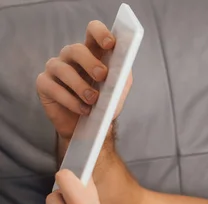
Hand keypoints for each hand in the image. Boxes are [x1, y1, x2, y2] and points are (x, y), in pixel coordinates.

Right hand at [36, 20, 132, 138]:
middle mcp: (71, 56)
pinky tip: (83, 109)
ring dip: (80, 86)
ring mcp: (55, 68)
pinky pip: (53, 87)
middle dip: (90, 62)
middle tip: (102, 76)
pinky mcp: (44, 84)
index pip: (93, 31)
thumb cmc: (105, 104)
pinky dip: (70, 100)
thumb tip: (123, 70)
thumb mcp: (118, 91)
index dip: (100, 33)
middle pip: (76, 49)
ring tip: (93, 101)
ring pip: (63, 69)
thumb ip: (122, 77)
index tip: (110, 43)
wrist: (91, 128)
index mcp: (92, 52)